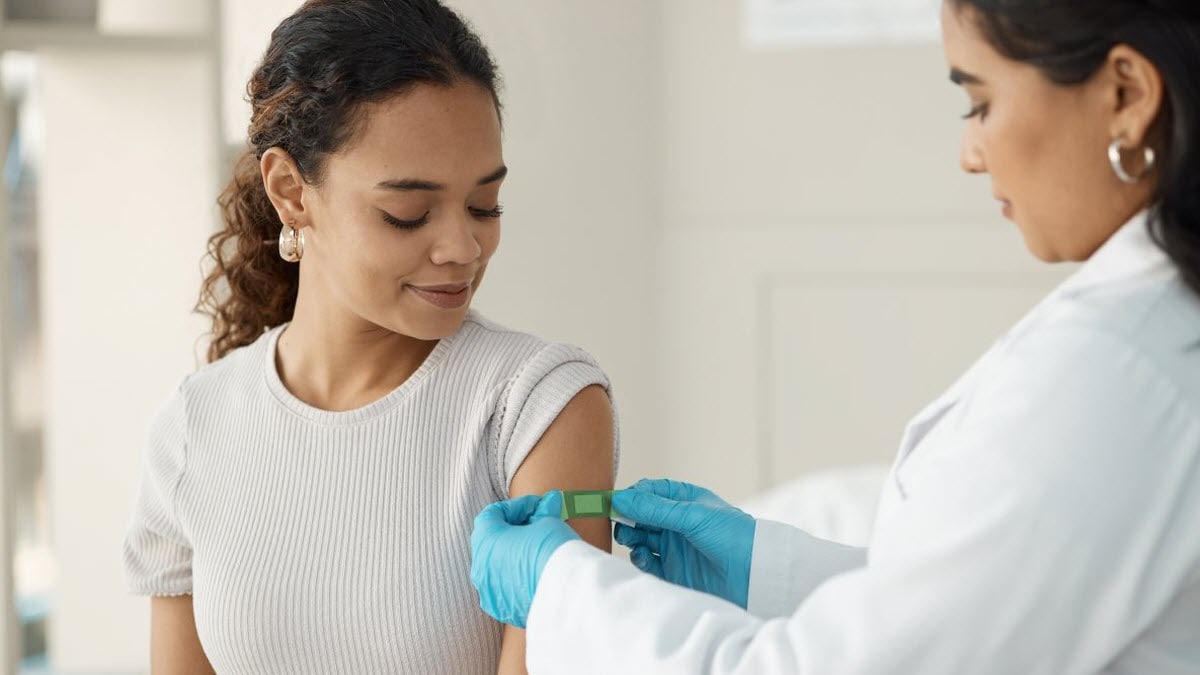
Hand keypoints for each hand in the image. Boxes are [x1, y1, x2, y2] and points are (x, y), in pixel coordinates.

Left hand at [470, 491, 579, 627]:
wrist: (567, 595)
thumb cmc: (553, 552)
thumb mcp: (548, 522)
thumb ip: (542, 513)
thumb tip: (549, 503)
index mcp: (485, 540)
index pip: (492, 514)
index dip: (516, 507)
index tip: (537, 507)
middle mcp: (480, 567)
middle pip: (492, 541)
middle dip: (514, 530)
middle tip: (538, 525)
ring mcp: (489, 592)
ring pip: (496, 567)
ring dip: (514, 555)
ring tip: (540, 550)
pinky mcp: (503, 610)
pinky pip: (505, 588)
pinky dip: (517, 578)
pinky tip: (538, 573)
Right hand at [612, 479, 755, 607]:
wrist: (756, 576)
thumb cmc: (732, 536)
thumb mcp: (692, 516)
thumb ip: (654, 508)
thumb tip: (619, 498)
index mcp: (684, 500)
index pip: (649, 492)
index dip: (631, 495)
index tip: (613, 502)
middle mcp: (677, 522)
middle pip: (640, 516)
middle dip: (626, 517)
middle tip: (616, 522)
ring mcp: (674, 547)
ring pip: (640, 538)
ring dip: (630, 537)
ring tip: (630, 539)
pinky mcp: (673, 571)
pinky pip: (646, 563)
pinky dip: (638, 559)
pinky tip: (641, 556)